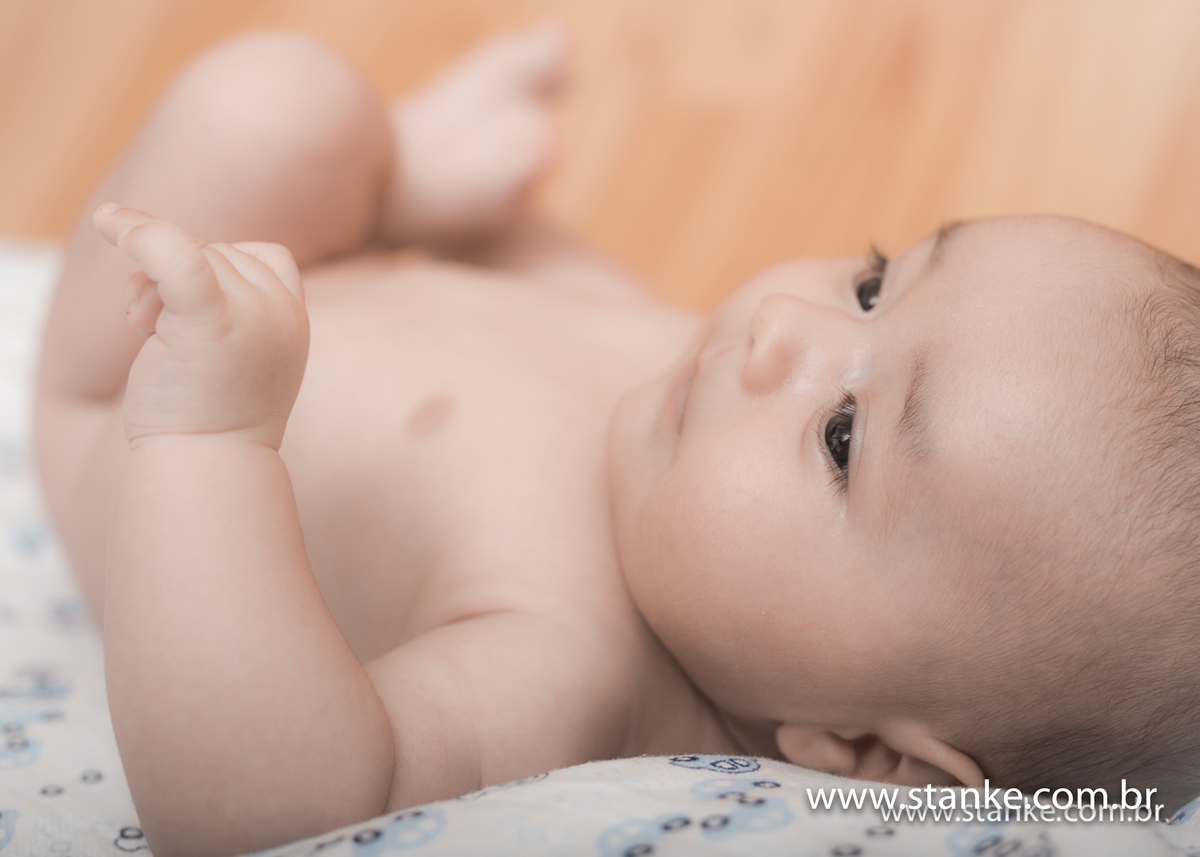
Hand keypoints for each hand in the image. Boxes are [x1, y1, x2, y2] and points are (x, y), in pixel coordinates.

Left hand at [94, 204, 308, 449]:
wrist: (208, 468)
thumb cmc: (208, 420)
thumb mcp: (233, 356)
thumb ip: (221, 307)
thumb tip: (161, 253)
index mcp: (294, 321)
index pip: (260, 257)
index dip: (217, 271)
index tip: (185, 314)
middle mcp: (282, 312)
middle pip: (219, 253)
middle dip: (174, 279)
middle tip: (153, 331)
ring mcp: (253, 314)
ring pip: (191, 254)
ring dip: (150, 284)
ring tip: (147, 334)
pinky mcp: (211, 320)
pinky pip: (174, 253)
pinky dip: (139, 234)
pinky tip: (108, 223)